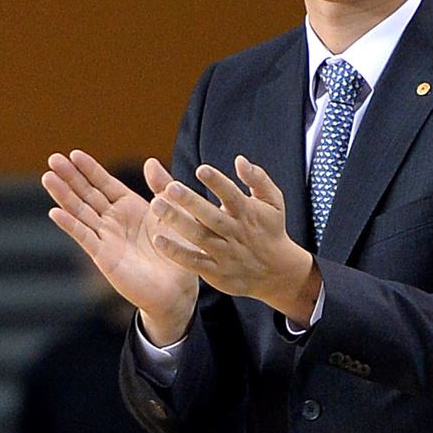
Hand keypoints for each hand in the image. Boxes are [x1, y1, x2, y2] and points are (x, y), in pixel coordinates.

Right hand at [42, 150, 197, 343]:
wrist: (178, 289)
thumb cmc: (179, 252)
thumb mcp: (174, 214)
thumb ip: (162, 188)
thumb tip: (150, 161)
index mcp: (130, 207)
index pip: (104, 183)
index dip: (89, 169)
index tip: (73, 153)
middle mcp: (114, 220)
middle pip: (87, 194)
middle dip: (70, 177)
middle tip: (53, 159)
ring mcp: (106, 238)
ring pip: (80, 212)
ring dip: (64, 196)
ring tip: (48, 178)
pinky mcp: (104, 256)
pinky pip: (84, 237)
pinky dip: (70, 225)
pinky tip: (55, 212)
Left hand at [149, 155, 320, 324]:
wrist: (276, 272)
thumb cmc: (270, 229)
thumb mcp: (273, 202)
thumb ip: (258, 178)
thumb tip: (240, 160)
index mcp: (247, 212)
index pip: (232, 195)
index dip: (218, 182)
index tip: (201, 169)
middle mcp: (235, 232)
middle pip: (211, 216)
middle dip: (191, 202)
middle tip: (170, 187)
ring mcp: (225, 253)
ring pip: (199, 237)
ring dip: (177, 222)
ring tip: (156, 205)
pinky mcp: (215, 271)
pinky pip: (193, 262)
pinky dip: (176, 252)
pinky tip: (157, 240)